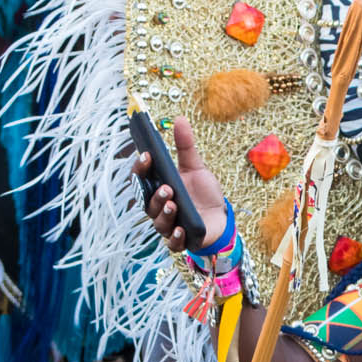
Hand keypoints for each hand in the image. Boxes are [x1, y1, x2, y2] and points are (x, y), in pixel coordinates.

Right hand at [134, 117, 228, 253]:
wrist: (220, 217)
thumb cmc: (202, 193)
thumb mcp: (195, 167)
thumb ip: (185, 146)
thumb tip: (180, 119)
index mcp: (158, 188)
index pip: (142, 178)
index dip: (141, 168)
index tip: (147, 155)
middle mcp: (159, 207)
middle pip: (148, 202)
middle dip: (155, 195)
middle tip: (167, 187)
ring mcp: (169, 225)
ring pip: (159, 222)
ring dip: (164, 213)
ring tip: (173, 204)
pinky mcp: (181, 240)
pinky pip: (173, 242)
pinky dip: (175, 237)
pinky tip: (181, 229)